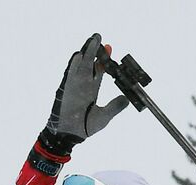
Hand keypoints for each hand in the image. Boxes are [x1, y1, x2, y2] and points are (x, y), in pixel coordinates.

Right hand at [41, 34, 128, 154]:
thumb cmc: (86, 127)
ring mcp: (75, 86)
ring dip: (85, 53)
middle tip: (100, 37)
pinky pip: (70, 75)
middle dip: (95, 51)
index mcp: (91, 90)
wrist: (71, 135)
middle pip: (89, 63)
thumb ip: (115, 107)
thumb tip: (127, 99)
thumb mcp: (105, 116)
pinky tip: (78, 55)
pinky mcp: (67, 90)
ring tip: (91, 40)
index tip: (110, 47)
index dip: (104, 59)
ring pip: (80, 65)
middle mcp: (83, 85)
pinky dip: (74, 65)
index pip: (98, 70)